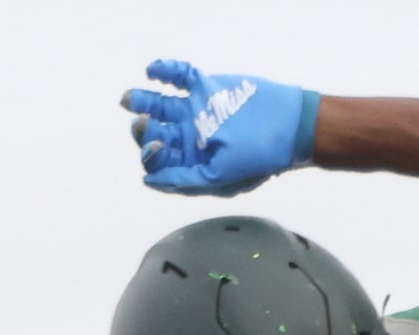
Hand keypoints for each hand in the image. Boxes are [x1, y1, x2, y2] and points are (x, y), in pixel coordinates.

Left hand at [122, 59, 317, 195]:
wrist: (288, 125)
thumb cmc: (258, 158)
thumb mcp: (220, 178)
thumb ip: (185, 180)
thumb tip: (150, 181)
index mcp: (191, 162)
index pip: (160, 161)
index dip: (151, 155)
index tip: (154, 146)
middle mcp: (190, 137)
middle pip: (155, 133)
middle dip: (143, 129)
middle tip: (142, 122)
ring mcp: (197, 111)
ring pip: (161, 105)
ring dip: (144, 100)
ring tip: (130, 98)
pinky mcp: (206, 87)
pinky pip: (180, 76)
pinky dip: (165, 71)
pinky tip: (153, 71)